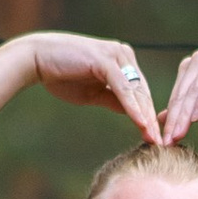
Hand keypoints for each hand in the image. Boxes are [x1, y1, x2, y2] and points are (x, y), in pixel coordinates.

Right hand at [25, 31, 161, 143]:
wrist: (35, 59)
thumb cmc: (61, 75)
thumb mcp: (93, 93)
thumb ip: (113, 99)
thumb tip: (131, 113)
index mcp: (122, 61)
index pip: (140, 92)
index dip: (148, 115)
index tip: (155, 137)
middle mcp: (123, 55)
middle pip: (142, 92)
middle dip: (152, 119)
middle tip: (161, 143)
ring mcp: (116, 55)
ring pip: (136, 91)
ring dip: (146, 116)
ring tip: (154, 138)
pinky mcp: (106, 60)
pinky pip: (124, 88)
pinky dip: (133, 107)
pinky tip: (141, 123)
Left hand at [161, 46, 197, 140]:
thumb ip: (186, 112)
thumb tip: (160, 119)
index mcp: (191, 70)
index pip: (175, 98)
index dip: (169, 121)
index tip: (162, 143)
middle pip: (182, 94)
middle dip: (174, 120)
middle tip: (167, 142)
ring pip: (194, 89)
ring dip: (185, 113)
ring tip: (178, 134)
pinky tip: (196, 118)